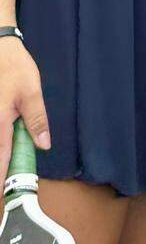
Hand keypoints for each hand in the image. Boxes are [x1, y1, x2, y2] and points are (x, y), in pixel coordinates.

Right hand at [0, 42, 49, 177]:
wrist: (0, 48)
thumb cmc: (16, 69)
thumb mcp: (32, 93)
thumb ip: (37, 120)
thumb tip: (44, 145)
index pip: (0, 158)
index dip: (1, 178)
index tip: (3, 195)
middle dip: (0, 168)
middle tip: (7, 185)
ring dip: (1, 156)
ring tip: (6, 170)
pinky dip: (0, 144)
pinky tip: (7, 145)